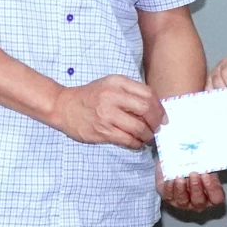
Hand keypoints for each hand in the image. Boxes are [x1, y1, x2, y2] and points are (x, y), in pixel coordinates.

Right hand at [45, 75, 162, 149]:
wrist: (64, 106)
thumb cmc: (90, 96)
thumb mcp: (110, 85)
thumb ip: (130, 92)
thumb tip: (155, 108)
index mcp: (117, 82)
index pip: (148, 94)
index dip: (159, 108)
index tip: (162, 117)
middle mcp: (112, 96)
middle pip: (146, 110)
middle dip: (156, 122)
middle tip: (157, 128)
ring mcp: (107, 114)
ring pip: (139, 127)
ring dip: (147, 135)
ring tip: (147, 137)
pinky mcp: (102, 131)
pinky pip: (127, 140)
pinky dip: (136, 143)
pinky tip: (136, 143)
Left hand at [157, 162, 225, 212]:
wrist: (175, 164)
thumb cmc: (194, 166)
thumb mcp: (202, 164)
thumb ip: (206, 164)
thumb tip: (206, 159)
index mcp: (210, 195)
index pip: (217, 198)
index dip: (212, 188)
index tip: (206, 175)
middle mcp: (197, 202)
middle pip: (199, 201)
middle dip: (196, 188)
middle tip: (194, 174)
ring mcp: (182, 202)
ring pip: (183, 201)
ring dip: (181, 189)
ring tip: (180, 178)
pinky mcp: (169, 198)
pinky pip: (169, 196)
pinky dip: (170, 187)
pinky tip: (171, 178)